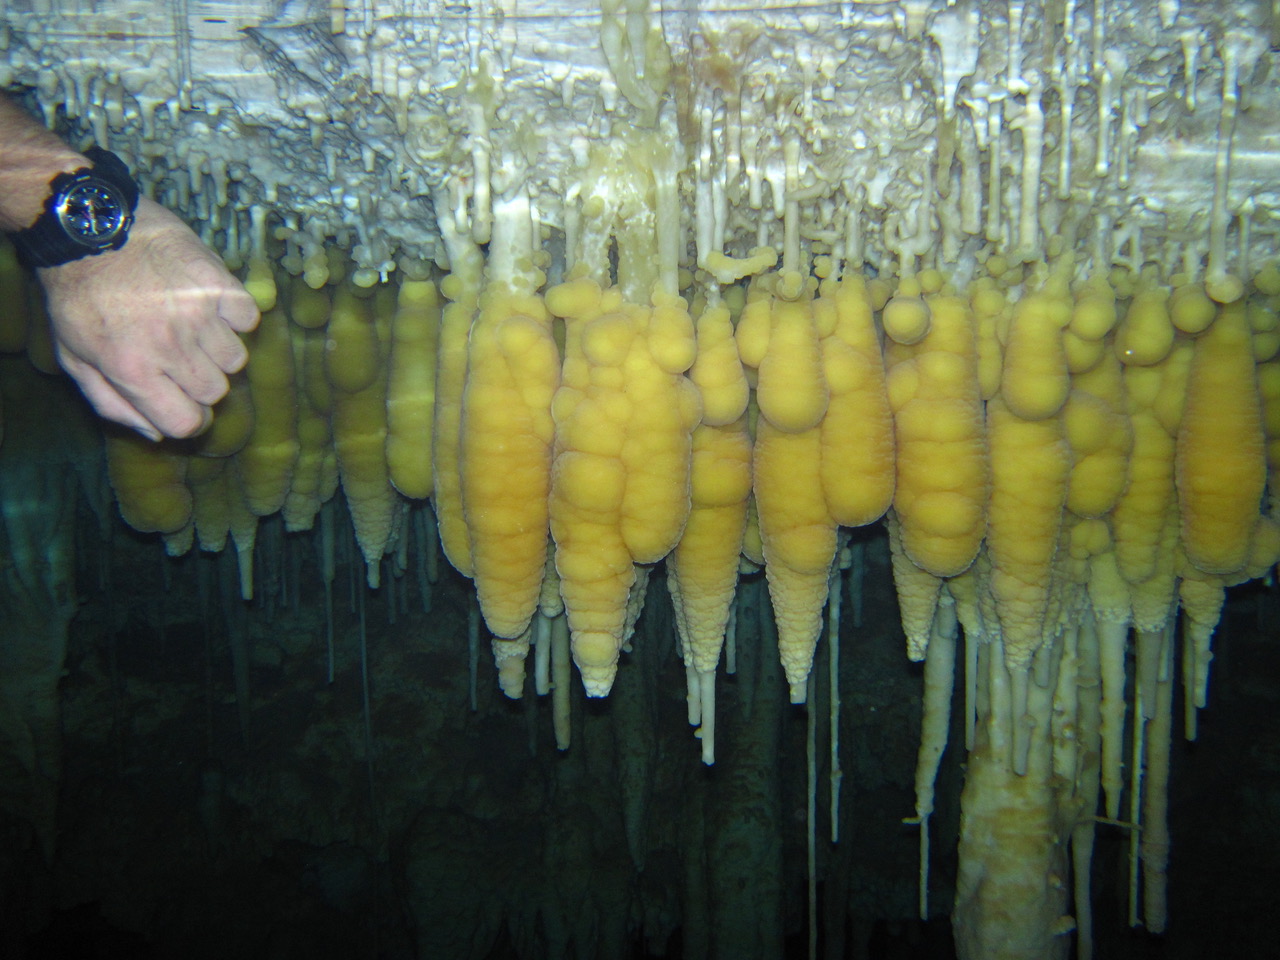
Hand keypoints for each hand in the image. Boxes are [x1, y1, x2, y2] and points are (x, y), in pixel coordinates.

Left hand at [38, 196, 259, 439]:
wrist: (89, 226)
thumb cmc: (78, 294)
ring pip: (236, 359)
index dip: (187, 418)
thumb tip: (156, 435)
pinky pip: (248, 318)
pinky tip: (209, 303)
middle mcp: (170, 346)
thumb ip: (111, 403)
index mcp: (132, 370)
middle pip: (216, 391)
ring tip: (193, 326)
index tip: (182, 402)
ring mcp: (198, 313)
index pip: (187, 422)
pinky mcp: (217, 281)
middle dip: (200, 380)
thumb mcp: (74, 356)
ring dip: (218, 349)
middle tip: (180, 356)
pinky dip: (235, 315)